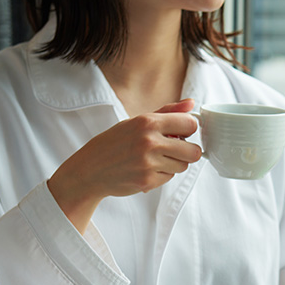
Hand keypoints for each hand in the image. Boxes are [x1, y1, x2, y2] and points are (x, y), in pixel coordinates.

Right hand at [47, 99, 200, 231]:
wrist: (90, 169)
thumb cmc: (114, 143)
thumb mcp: (137, 121)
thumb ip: (167, 112)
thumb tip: (191, 103)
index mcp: (148, 122)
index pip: (190, 124)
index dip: (189, 129)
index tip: (182, 132)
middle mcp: (149, 141)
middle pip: (194, 151)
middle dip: (187, 151)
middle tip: (174, 149)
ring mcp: (149, 163)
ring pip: (183, 166)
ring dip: (173, 163)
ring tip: (155, 159)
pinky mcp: (147, 181)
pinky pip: (169, 177)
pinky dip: (161, 175)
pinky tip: (146, 169)